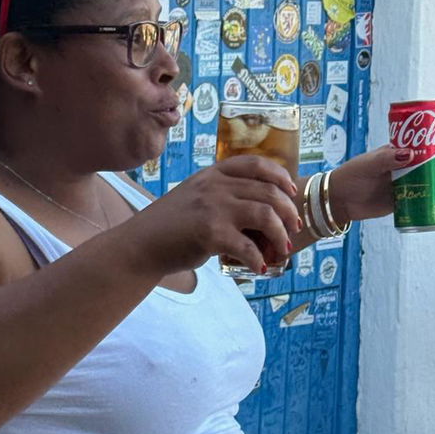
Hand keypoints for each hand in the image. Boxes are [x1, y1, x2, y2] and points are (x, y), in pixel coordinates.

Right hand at [136, 155, 300, 275]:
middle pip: (269, 192)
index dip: (280, 177)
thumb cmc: (168, 227)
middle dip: (288, 211)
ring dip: (280, 235)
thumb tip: (253, 213)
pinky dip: (258, 260)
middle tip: (294, 228)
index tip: (291, 192)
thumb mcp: (193, 197)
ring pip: (266, 215)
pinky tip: (259, 268)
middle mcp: (216, 186)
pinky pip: (247, 247)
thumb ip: (219, 195)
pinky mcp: (210, 234)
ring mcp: (214, 209)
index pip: (256, 164)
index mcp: (213, 174)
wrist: (140, 245)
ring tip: (282, 250)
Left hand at [330, 138, 434, 224]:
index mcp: (401, 150)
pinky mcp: (404, 199)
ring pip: (433, 180)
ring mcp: (407, 182)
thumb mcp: (369, 164)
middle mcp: (407, 164)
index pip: (429, 142)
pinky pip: (424, 198)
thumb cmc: (351, 176)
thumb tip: (410, 154)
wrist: (340, 200)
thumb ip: (387, 159)